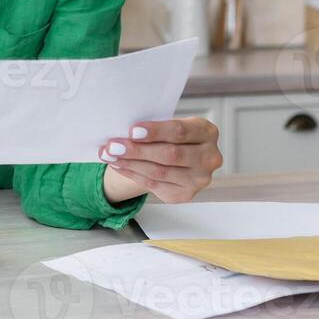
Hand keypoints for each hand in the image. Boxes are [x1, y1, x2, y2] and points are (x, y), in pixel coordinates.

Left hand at [100, 117, 221, 203]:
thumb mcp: (170, 125)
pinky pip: (154, 184)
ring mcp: (199, 179)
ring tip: (110, 155)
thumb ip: (155, 128)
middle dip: (138, 150)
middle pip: (170, 155)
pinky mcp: (185, 194)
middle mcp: (209, 157)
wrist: (178, 157)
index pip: (180, 131)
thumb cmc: (171, 135)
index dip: (155, 132)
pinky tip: (118, 165)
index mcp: (207, 132)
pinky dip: (132, 174)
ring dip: (130, 163)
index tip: (132, 131)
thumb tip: (122, 132)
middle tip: (113, 146)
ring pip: (160, 172)